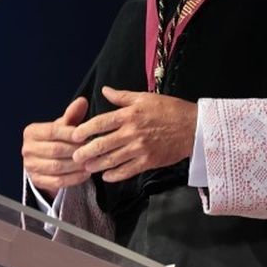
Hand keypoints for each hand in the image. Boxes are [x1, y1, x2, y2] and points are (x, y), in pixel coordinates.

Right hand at [21, 96, 90, 192]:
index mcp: (31, 132)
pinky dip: (73, 178)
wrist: (44, 161)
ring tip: (92, 162)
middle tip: (92, 150)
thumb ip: (72, 115)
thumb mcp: (62, 127)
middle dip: (76, 150)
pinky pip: (57, 181)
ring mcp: (30, 166)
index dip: (70, 134)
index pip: (52, 131)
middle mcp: (27, 149)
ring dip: (76, 165)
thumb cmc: (56, 140)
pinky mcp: (36, 181)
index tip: (87, 135)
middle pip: (55, 150)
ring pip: (56, 167)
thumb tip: (82, 101)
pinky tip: (86, 174)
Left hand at [71, 86, 197, 182]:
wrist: (193, 127)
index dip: (84, 130)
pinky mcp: (148, 162)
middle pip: (102, 144)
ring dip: (96, 165)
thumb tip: (104, 90)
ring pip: (112, 159)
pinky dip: (115, 175)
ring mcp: (140, 149)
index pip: (100, 123)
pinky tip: (106, 176)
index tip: (73, 135)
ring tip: (87, 167)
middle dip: (85, 152)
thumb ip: (122, 97)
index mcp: (129, 115)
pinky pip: (127, 171)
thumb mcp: (145, 98)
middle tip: (75, 157)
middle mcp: (132, 132)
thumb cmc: (169, 110)